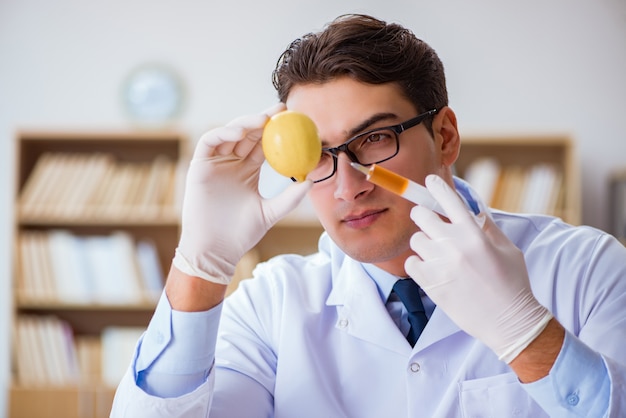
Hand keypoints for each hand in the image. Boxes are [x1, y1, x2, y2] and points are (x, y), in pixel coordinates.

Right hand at [174, 104, 311, 283]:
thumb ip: (289, 198)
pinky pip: (210, 141)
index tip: (295, 121)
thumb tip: (311, 181)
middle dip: (264, 119)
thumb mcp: (270, 212)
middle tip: (282, 111)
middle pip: (248, 134)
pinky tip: (240, 133)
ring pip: (230, 134)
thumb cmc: (241, 234)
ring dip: (245, 123)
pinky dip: (223, 133)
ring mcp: (215, 163)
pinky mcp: (199, 165)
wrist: (215, 249)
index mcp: (248, 170)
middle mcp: (232, 162)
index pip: (264, 144)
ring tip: (263, 121)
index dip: (278, 131)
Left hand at [404, 175, 551, 362]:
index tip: (428, 180)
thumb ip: (487, 228)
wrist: (510, 321)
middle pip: (421, 215)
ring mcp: (440, 264)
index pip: (450, 200)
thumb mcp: (507, 249)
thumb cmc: (513, 283)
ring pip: (415, 239)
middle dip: (423, 215)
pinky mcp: (430, 283)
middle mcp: (455, 244)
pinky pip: (411, 262)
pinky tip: (431, 269)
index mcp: (475, 233)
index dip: (436, 187)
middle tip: (428, 222)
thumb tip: (474, 211)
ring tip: (437, 254)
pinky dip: (418, 263)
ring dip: (423, 243)